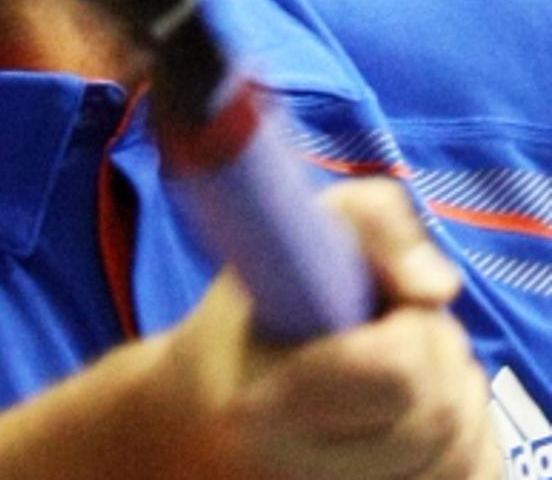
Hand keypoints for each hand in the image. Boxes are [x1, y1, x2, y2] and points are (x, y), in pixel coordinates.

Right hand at [161, 178, 499, 478]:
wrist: (200, 414)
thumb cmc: (246, 320)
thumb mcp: (287, 239)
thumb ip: (367, 218)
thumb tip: (436, 286)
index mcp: (265, 406)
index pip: (396, 370)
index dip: (410, 325)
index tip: (380, 304)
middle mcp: (300, 472)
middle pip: (441, 408)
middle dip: (436, 351)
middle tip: (389, 329)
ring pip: (466, 445)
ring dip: (453, 391)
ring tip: (398, 369)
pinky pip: (472, 473)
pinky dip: (467, 438)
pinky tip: (422, 412)